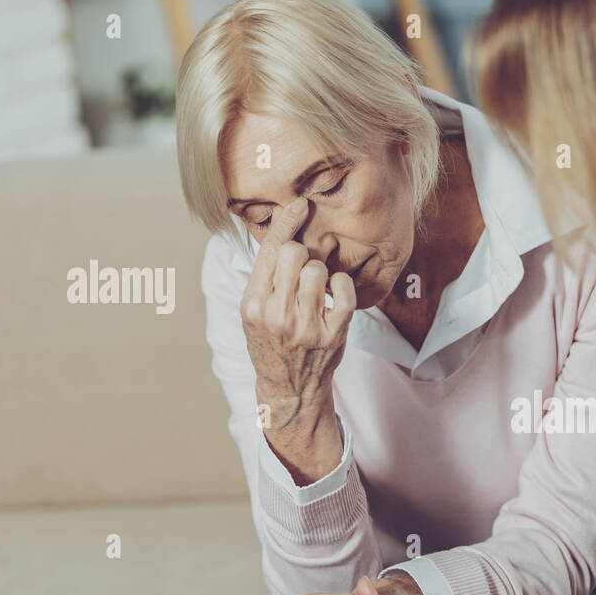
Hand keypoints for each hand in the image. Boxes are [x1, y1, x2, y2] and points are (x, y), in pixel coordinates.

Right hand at [241, 196, 355, 483]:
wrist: (288, 389)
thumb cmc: (272, 343)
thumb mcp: (255, 311)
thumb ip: (267, 275)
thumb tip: (290, 230)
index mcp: (252, 304)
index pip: (268, 251)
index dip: (286, 222)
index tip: (300, 205)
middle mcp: (275, 314)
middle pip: (294, 254)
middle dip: (303, 252)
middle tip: (306, 264)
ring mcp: (304, 326)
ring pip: (318, 269)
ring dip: (322, 270)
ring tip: (318, 283)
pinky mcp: (331, 336)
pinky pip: (343, 292)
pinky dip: (343, 285)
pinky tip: (336, 291)